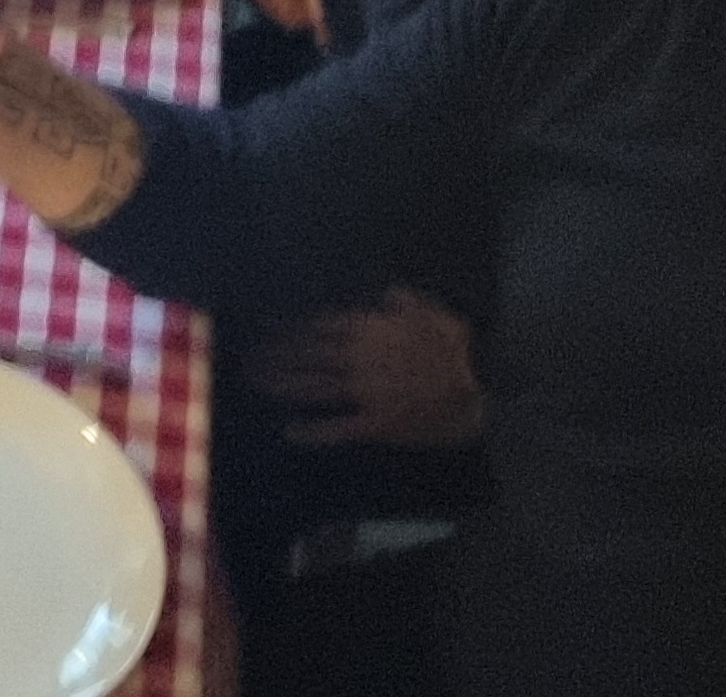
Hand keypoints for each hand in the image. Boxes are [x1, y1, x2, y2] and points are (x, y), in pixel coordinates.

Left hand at [240, 287, 486, 448]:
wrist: (478, 394)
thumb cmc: (456, 352)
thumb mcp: (433, 313)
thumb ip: (404, 301)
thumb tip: (384, 293)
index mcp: (371, 330)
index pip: (318, 325)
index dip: (289, 328)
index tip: (266, 329)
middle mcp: (361, 359)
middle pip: (306, 355)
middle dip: (274, 355)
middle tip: (247, 358)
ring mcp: (366, 393)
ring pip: (314, 388)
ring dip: (282, 386)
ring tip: (255, 385)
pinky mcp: (375, 424)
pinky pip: (338, 427)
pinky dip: (312, 431)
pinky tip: (289, 432)